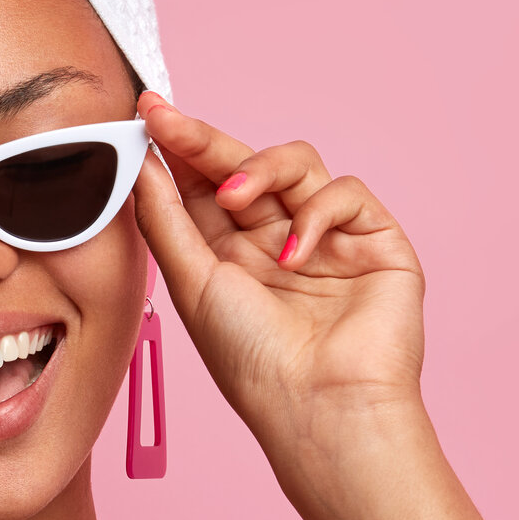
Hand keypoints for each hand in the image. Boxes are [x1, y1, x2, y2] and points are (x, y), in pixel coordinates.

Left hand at [132, 91, 426, 455]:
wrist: (321, 406)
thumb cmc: (253, 362)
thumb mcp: (192, 284)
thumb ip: (166, 219)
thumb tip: (142, 162)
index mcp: (230, 257)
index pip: (202, 186)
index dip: (177, 148)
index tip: (146, 113)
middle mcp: (277, 243)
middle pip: (244, 166)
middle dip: (205, 142)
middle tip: (170, 121)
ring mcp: (327, 239)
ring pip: (296, 164)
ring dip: (259, 170)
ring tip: (233, 199)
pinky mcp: (375, 240)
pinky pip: (343, 193)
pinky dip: (316, 214)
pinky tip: (296, 254)